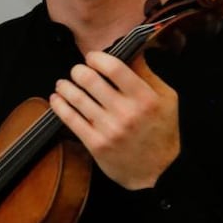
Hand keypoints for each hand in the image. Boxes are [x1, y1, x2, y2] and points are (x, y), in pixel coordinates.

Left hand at [49, 50, 179, 188]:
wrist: (159, 173)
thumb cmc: (162, 132)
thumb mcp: (166, 99)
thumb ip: (147, 74)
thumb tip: (130, 49)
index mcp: (145, 98)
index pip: (114, 68)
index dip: (97, 58)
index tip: (92, 58)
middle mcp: (126, 112)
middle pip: (90, 80)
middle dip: (78, 70)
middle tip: (77, 71)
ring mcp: (109, 129)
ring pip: (77, 98)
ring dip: (65, 86)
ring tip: (63, 83)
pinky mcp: (96, 144)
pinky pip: (70, 119)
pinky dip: (59, 105)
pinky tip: (56, 98)